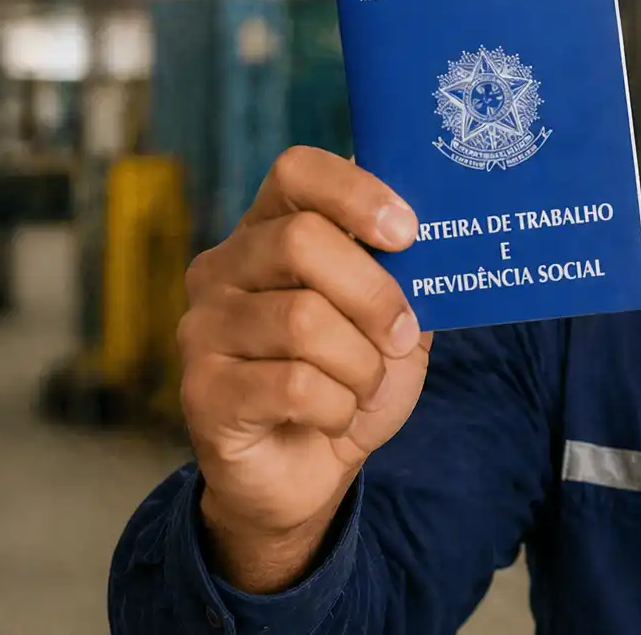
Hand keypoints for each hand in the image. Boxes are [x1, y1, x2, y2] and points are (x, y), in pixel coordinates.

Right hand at [177, 146, 428, 591]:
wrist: (310, 471)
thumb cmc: (352, 379)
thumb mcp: (394, 319)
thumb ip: (406, 274)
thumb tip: (439, 239)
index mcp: (270, 231)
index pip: (297, 170)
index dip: (357, 192)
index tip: (408, 233)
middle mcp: (223, 268)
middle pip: (301, 240)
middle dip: (373, 295)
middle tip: (399, 335)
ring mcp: (203, 327)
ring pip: (303, 320)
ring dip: (361, 364)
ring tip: (363, 387)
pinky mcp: (201, 390)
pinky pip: (293, 385)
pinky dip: (338, 407)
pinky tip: (334, 418)